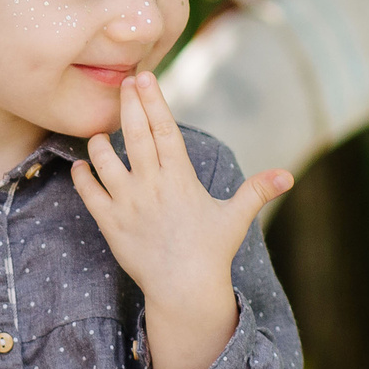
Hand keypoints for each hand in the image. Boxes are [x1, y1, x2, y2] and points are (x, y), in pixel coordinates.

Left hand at [70, 71, 291, 368]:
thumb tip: (289, 176)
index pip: (165, 130)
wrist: (184, 291)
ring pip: (105, 161)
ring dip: (100, 142)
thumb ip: (258, 191)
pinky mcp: (110, 224)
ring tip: (100, 131)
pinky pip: (89, 194)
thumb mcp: (236, 218)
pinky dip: (82, 177)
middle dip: (128, 105)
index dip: (154, 102)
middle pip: (135, 135)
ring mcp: (128, 204)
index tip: (144, 78)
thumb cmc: (211, 253)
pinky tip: (80, 165)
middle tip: (123, 82)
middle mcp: (151, 186)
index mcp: (180, 178)